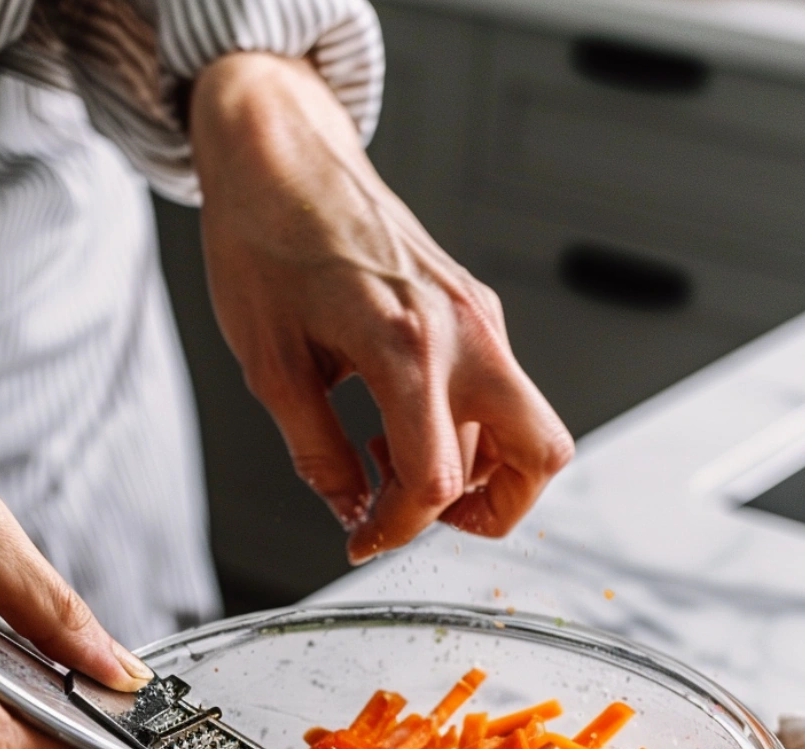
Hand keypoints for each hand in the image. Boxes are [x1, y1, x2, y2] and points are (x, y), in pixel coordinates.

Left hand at [190, 53, 572, 562]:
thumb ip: (318, 454)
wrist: (280, 155)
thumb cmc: (266, 240)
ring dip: (470, 469)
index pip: (436, 481)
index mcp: (407, 348)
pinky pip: (498, 388)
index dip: (398, 530)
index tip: (363, 537)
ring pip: (523, 427)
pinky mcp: (475, 305)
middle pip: (539, 456)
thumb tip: (350, 509)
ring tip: (391, 458)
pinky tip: (398, 418)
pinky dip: (463, 426)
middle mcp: (464, 331)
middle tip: (417, 513)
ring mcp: (479, 315)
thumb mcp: (271, 368)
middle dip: (488, 511)